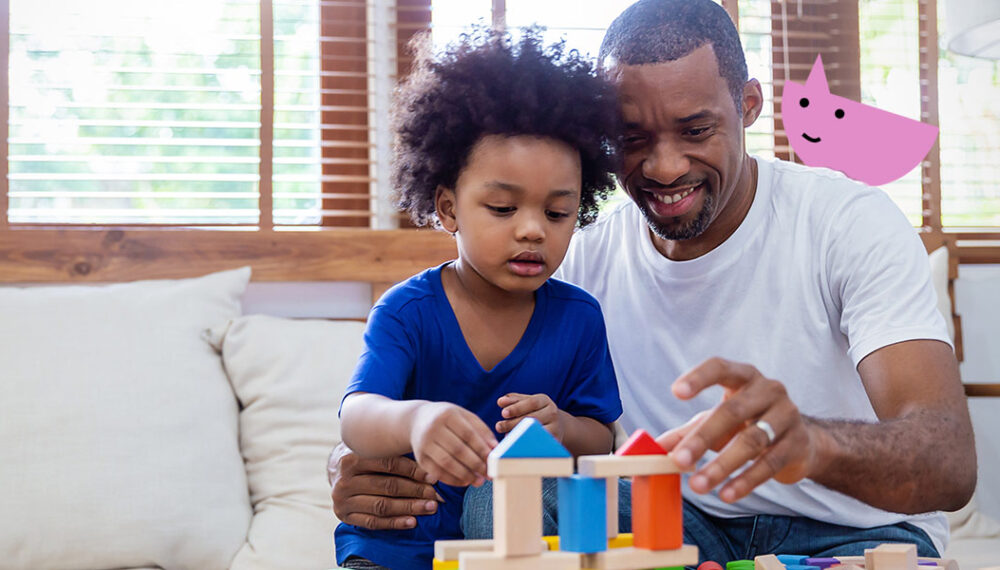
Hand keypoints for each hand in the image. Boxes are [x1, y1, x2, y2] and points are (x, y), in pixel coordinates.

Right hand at [327, 442, 441, 529]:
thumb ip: (396, 454)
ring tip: (429, 508)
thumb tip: (431, 465)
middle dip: (416, 491)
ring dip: (409, 508)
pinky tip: (412, 521)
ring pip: (382, 506)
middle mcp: (344, 480)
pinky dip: (394, 523)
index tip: (433, 477)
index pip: (388, 464)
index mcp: (352, 458)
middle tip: (436, 495)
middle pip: (387, 486)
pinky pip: (373, 522)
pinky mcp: (344, 516)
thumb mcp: (374, 450)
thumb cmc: (365, 458)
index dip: (413, 471)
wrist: (338, 472)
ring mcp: (342, 500)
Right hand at [409, 402, 497, 486]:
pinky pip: (437, 472)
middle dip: (476, 465)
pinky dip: (452, 480)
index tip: (493, 461)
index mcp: (447, 414)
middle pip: (458, 450)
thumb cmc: (448, 419)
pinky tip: (465, 482)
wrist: (417, 419)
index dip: (482, 449)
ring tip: (478, 481)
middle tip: (488, 475)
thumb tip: (495, 448)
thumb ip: (481, 430)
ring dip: (465, 475)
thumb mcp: (464, 416)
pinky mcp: (420, 458)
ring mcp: (424, 443)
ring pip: (447, 463)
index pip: (468, 434)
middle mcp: (433, 428)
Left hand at [496, 393, 564, 441]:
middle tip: (499, 426)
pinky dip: (527, 444)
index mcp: (544, 401)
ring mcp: (555, 428)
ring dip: (519, 434)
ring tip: (505, 436)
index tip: (503, 413)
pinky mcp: (555, 441)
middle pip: (532, 418)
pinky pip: (540, 443)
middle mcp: (552, 413)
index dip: (517, 408)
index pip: (531, 402)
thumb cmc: (535, 412)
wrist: (556, 425)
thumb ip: (513, 400)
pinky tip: (516, 445)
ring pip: (536, 432)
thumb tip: (501, 401)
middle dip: (513, 423)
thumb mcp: (525, 402)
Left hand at [655, 357, 819, 503]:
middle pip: (733, 411)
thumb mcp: (716, 422)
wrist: (800, 441)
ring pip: (752, 441)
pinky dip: (746, 480)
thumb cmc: (748, 423)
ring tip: (698, 485)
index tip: (676, 392)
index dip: (699, 378)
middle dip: (703, 438)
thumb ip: (686, 432)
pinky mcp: (797, 444)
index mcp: (744, 377)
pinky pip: (770, 464)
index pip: (720, 368)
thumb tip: (653, 448)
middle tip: (679, 461)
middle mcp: (768, 390)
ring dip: (722, 465)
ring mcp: (787, 415)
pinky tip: (726, 494)